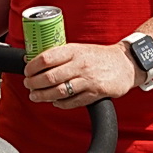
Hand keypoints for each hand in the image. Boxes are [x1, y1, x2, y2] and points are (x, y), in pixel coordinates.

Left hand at [24, 42, 138, 108]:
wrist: (126, 63)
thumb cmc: (99, 56)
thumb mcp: (79, 48)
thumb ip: (61, 54)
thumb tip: (35, 60)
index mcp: (73, 50)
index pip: (47, 58)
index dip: (32, 66)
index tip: (27, 71)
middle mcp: (80, 64)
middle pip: (50, 77)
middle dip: (34, 83)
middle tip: (28, 85)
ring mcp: (88, 80)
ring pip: (60, 91)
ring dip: (43, 96)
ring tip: (35, 96)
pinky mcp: (95, 93)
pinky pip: (73, 102)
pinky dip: (60, 103)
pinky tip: (54, 102)